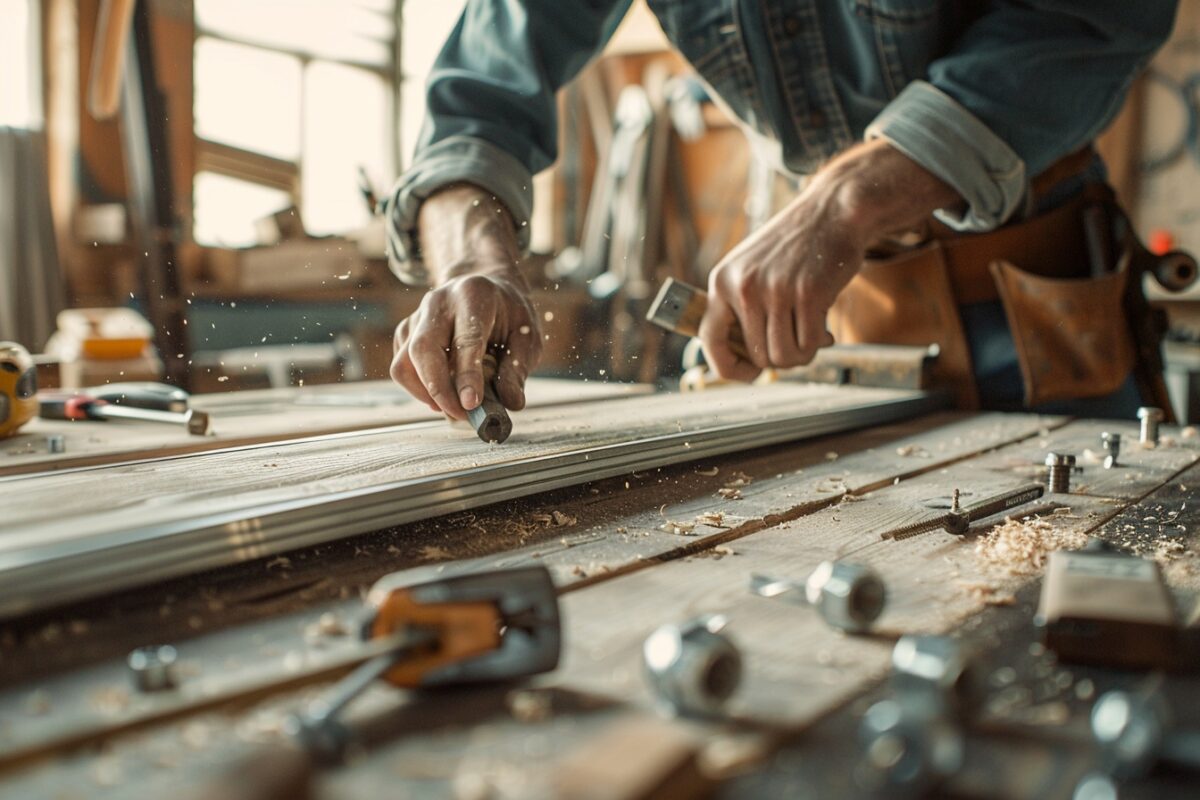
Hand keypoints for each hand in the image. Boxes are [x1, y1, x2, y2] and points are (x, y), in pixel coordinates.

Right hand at [389, 183, 541, 419]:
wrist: (486, 289)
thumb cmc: (508, 315)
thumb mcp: (526, 336)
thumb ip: (517, 368)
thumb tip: (512, 403)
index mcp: (473, 295)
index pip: (466, 339)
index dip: (467, 375)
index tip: (471, 404)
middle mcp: (438, 302)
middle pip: (423, 349)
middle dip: (439, 389)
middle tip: (461, 415)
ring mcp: (417, 316)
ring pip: (404, 362)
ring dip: (425, 393)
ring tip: (454, 406)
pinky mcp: (406, 331)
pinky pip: (401, 367)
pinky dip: (419, 387)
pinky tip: (443, 392)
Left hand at [699, 140, 960, 380]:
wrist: (832, 212)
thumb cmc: (794, 247)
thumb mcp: (751, 268)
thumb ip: (741, 308)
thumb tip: (746, 361)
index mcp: (722, 281)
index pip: (709, 339)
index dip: (728, 367)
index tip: (750, 374)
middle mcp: (743, 286)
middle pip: (757, 355)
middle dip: (780, 359)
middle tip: (796, 344)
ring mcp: (774, 290)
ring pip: (783, 356)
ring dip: (801, 356)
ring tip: (811, 337)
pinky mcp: (807, 293)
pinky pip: (808, 345)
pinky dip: (818, 346)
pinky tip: (825, 332)